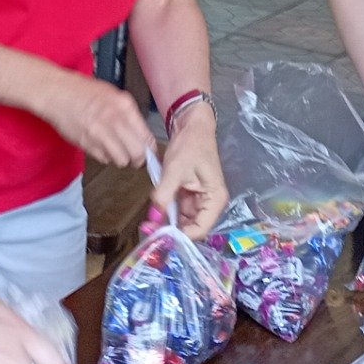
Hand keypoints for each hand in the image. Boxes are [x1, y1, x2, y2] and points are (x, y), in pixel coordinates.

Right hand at [39, 70, 156, 167]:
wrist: (57, 93)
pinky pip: (104, 159)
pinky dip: (105, 156)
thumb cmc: (83, 92)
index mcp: (125, 106)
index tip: (148, 152)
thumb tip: (143, 136)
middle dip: (138, 159)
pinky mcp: (87, 144)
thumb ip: (129, 115)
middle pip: (137, 153)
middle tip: (135, 158)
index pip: (147, 137)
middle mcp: (115, 120)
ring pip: (121, 160)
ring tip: (115, 150)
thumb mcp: (113, 96)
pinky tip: (100, 145)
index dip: (149, 149)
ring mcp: (100, 133)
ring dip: (120, 159)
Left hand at [151, 105, 227, 237]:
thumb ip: (164, 196)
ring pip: (183, 220)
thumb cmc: (190, 146)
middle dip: (171, 230)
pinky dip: (166, 211)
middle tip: (149, 231)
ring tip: (148, 224)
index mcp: (215, 199)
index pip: (200, 229)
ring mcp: (200, 200)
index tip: (160, 236)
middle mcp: (210, 204)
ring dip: (167, 222)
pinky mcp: (190, 195)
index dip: (181, 236)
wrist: (192, 126)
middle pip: (191, 227)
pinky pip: (178, 209)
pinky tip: (154, 213)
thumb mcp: (175, 171)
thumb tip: (152, 218)